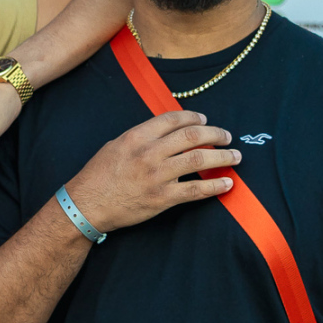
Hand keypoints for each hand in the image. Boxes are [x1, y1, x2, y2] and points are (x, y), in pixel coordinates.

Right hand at [64, 111, 237, 232]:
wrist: (86, 205)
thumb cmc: (98, 176)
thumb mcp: (115, 146)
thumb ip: (141, 138)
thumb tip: (165, 132)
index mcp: (137, 137)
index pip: (173, 119)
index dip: (194, 117)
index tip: (205, 120)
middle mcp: (149, 153)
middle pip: (192, 136)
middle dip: (215, 134)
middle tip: (227, 136)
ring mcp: (157, 176)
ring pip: (199, 159)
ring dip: (222, 156)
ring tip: (235, 157)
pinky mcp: (162, 198)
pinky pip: (195, 190)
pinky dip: (215, 186)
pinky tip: (227, 183)